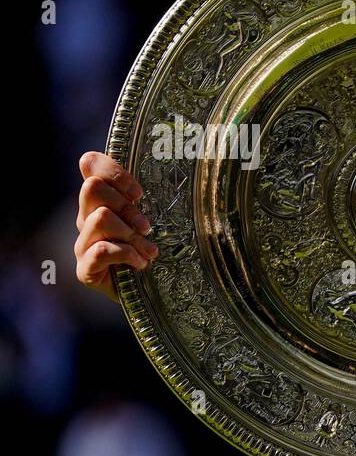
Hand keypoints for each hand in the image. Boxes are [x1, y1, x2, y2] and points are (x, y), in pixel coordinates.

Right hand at [75, 151, 156, 301]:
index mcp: (102, 200)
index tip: (139, 194)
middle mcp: (87, 217)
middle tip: (146, 226)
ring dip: (132, 235)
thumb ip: (154, 197)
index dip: (114, 171)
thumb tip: (172, 161)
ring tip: (149, 251)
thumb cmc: (155, 250)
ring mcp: (83, 243)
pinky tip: (141, 264)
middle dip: (126, 206)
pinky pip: (100, 250)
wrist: (151, 293)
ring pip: (100, 218)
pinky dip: (126, 255)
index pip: (90, 164)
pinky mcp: (85, 269)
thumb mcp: (160, 219)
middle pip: (92, 188)